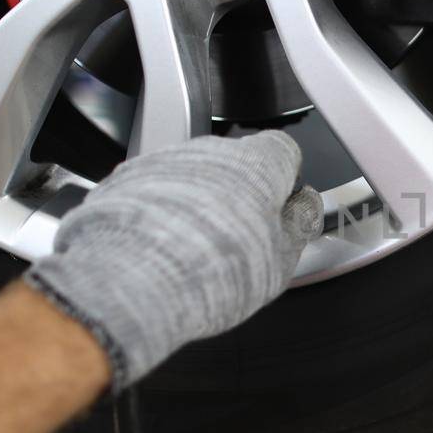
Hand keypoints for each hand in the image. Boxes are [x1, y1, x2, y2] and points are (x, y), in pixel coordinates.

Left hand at [26, 133, 320, 387]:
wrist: (131, 281)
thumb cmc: (210, 272)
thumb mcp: (281, 259)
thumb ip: (299, 223)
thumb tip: (305, 207)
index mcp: (258, 164)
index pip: (284, 151)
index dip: (286, 180)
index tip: (282, 207)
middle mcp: (211, 152)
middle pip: (237, 164)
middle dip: (241, 194)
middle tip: (240, 241)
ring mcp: (166, 161)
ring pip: (194, 176)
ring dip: (199, 203)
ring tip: (196, 252)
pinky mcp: (126, 179)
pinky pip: (155, 189)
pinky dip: (161, 211)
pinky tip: (162, 248)